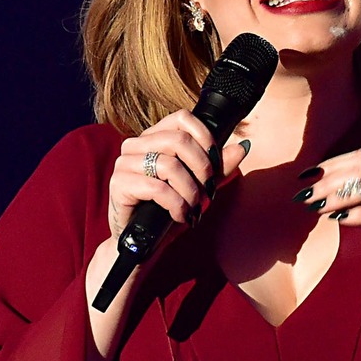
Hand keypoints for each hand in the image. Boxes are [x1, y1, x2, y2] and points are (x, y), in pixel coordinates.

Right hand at [109, 109, 251, 241]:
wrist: (143, 242)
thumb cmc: (167, 211)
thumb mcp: (199, 186)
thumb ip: (219, 167)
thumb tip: (242, 147)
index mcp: (154, 138)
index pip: (182, 117)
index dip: (205, 138)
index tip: (215, 163)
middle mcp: (136, 145)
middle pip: (179, 140)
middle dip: (202, 168)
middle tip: (207, 190)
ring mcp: (124, 163)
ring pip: (169, 165)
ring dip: (190, 191)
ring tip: (194, 207)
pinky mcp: (118, 184)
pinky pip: (156, 188)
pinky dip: (176, 205)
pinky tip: (179, 215)